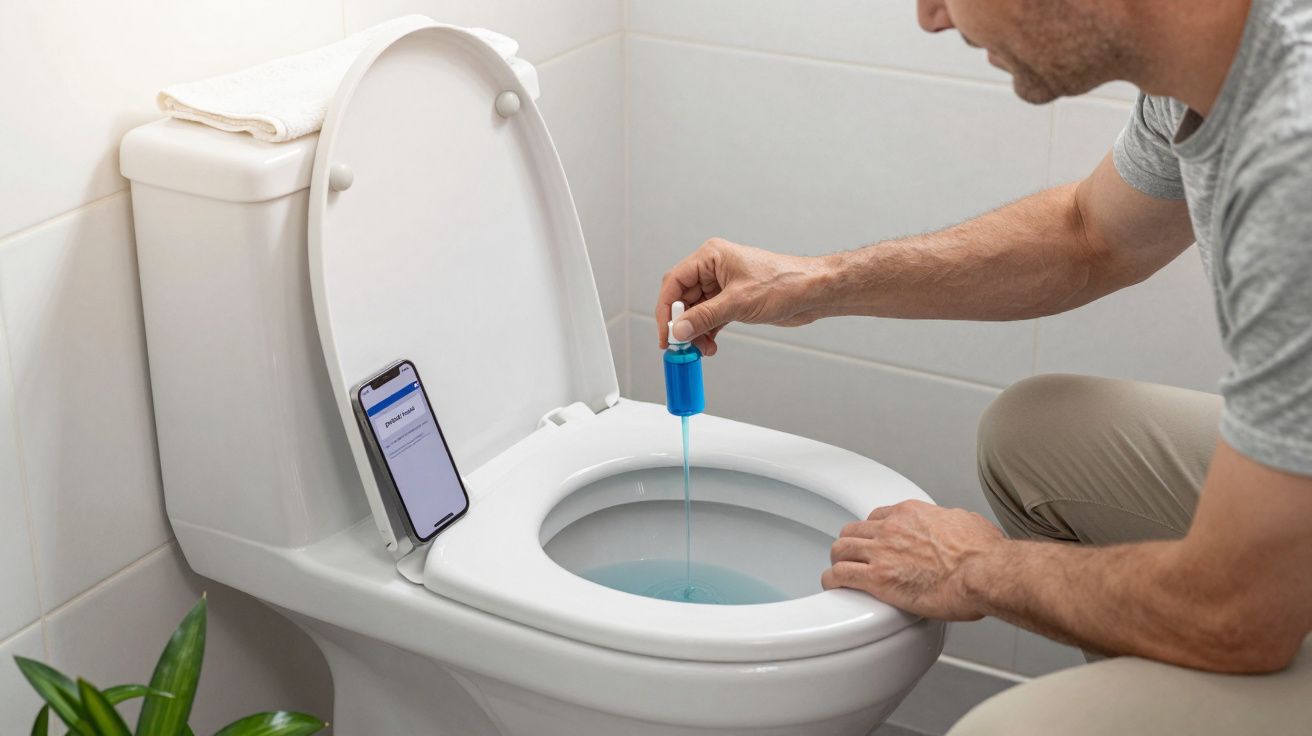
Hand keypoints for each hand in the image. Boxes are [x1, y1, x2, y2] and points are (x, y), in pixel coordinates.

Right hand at [656, 238, 830, 355]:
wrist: (812, 292)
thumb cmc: (784, 283)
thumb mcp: (739, 302)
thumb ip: (705, 317)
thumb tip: (679, 329)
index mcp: (711, 256)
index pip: (675, 282)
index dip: (666, 309)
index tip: (666, 333)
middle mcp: (714, 269)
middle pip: (683, 298)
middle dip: (682, 324)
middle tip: (681, 346)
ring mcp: (723, 285)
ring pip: (696, 311)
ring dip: (696, 331)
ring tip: (701, 349)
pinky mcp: (733, 300)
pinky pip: (710, 317)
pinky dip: (707, 332)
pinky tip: (710, 345)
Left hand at [822, 500, 1003, 620]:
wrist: (985, 572)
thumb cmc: (985, 554)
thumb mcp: (967, 523)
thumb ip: (950, 524)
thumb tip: (956, 529)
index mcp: (912, 513)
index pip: (877, 517)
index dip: (872, 532)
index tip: (874, 543)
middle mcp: (892, 528)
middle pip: (854, 530)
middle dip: (851, 544)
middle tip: (854, 558)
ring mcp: (882, 551)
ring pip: (841, 549)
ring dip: (839, 560)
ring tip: (840, 571)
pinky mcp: (878, 578)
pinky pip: (840, 574)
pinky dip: (832, 579)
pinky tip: (833, 585)